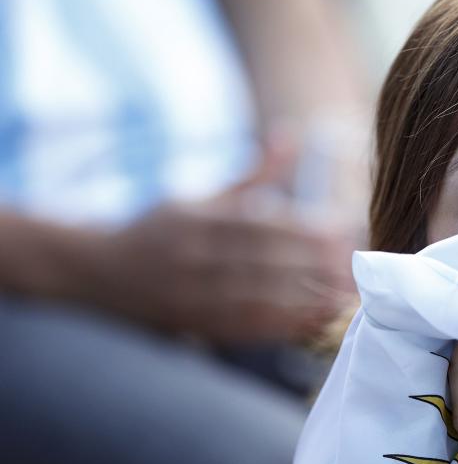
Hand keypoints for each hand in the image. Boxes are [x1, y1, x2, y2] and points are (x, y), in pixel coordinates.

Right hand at [93, 199, 355, 343]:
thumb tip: (291, 135)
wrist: (100, 274)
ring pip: (257, 300)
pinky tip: (316, 320)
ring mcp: (192, 297)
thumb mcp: (201, 196)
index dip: (301, 230)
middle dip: (312, 266)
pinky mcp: (196, 325)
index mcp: (196, 222)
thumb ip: (253, 174)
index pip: (257, 226)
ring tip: (344, 296)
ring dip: (305, 300)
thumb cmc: (162, 228)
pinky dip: (285, 326)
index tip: (340, 231)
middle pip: (262, 264)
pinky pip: (247, 328)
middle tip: (352, 265)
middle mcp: (193, 260)